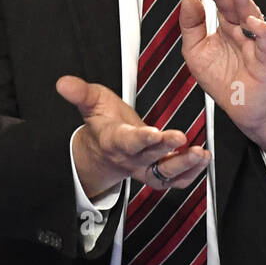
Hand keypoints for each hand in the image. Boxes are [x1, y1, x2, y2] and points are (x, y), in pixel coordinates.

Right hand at [56, 75, 210, 199]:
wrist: (102, 152)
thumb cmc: (102, 123)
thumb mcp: (90, 102)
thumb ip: (79, 93)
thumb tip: (62, 82)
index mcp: (114, 140)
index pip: (127, 141)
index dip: (140, 138)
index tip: (154, 132)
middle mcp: (130, 158)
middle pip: (149, 156)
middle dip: (166, 148)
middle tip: (182, 138)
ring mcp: (144, 168)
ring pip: (163, 174)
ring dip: (184, 165)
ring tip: (201, 154)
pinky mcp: (156, 173)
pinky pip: (173, 181)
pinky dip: (190, 175)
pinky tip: (202, 161)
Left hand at [180, 0, 265, 161]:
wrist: (241, 107)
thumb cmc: (221, 79)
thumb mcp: (195, 51)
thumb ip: (191, 26)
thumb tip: (190, 0)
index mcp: (226, 25)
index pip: (221, 0)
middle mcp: (242, 30)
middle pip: (235, 5)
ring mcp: (254, 43)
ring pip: (252, 17)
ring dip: (244, 2)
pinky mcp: (265, 61)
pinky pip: (265, 44)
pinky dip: (262, 33)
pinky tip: (253, 22)